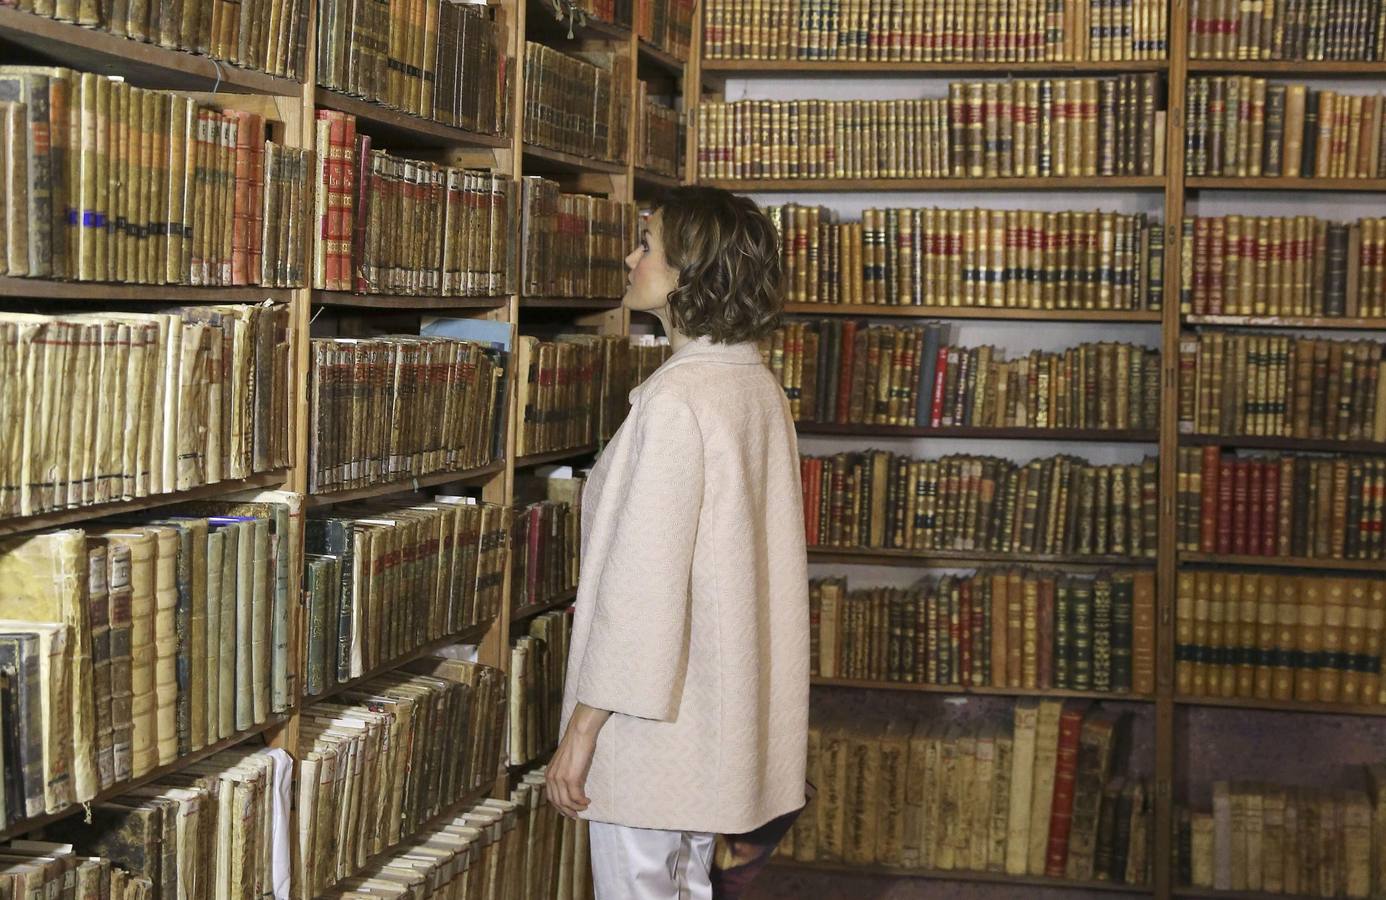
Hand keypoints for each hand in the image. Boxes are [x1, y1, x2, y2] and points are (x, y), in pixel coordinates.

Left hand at [547, 703, 610, 818]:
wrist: (580, 732)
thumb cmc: (576, 744)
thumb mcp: (566, 762)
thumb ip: (564, 774)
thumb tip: (572, 787)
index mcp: (549, 774)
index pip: (551, 797)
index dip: (560, 807)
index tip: (569, 812)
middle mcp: (551, 778)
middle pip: (557, 803)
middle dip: (568, 811)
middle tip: (578, 815)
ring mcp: (560, 778)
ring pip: (566, 802)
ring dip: (576, 808)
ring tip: (585, 807)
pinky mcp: (571, 778)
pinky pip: (576, 797)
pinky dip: (582, 802)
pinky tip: (588, 800)